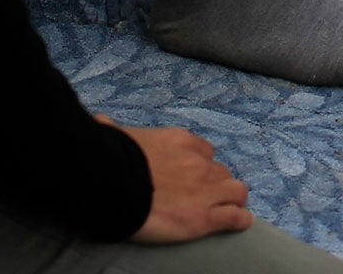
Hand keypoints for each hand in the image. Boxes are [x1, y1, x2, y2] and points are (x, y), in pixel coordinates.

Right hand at [101, 118, 252, 242]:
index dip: (201, 163)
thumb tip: (101, 120)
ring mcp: (204, 190)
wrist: (114, 186)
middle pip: (220, 171)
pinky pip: (234, 216)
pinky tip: (241, 221)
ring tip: (228, 206)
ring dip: (233, 198)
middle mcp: (198, 163)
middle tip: (205, 194)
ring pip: (236, 190)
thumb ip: (112, 128)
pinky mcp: (203, 218)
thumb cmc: (111, 161)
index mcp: (179, 141)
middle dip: (215, 182)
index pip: (204, 150)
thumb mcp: (113, 136)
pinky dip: (240, 219)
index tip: (194, 172)